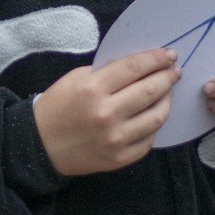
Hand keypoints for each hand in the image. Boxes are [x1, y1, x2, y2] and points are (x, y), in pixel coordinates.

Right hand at [34, 49, 179, 176]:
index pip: (134, 68)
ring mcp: (115, 139)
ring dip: (166, 101)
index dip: (156, 59)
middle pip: (150, 90)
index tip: (169, 55)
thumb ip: (106, 72)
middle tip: (174, 72)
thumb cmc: (57, 106)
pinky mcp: (119, 158)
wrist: (40, 145)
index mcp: (93, 88)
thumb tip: (139, 66)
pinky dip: (153, 126)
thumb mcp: (76, 79)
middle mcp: (107, 113)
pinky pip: (148, 140)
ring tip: (166, 93)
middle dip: (168, 77)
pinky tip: (152, 117)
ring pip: (156, 117)